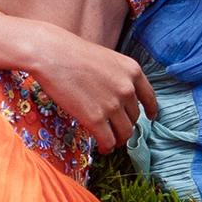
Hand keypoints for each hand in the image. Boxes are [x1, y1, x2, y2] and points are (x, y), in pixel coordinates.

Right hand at [27, 24, 157, 153]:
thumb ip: (118, 77)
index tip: (150, 117)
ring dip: (118, 140)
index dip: (151, 110)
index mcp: (132, 71)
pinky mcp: (95, 119)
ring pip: (124, 133)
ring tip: (110, 142)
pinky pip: (108, 140)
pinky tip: (102, 148)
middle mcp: (127, 88)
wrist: (51, 54)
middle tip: (116, 129)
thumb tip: (120, 96)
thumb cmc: (72, 53)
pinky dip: (107, 147)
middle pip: (134, 117)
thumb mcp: (106, 59)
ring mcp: (113, 105)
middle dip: (126, 125)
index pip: (150, 97)